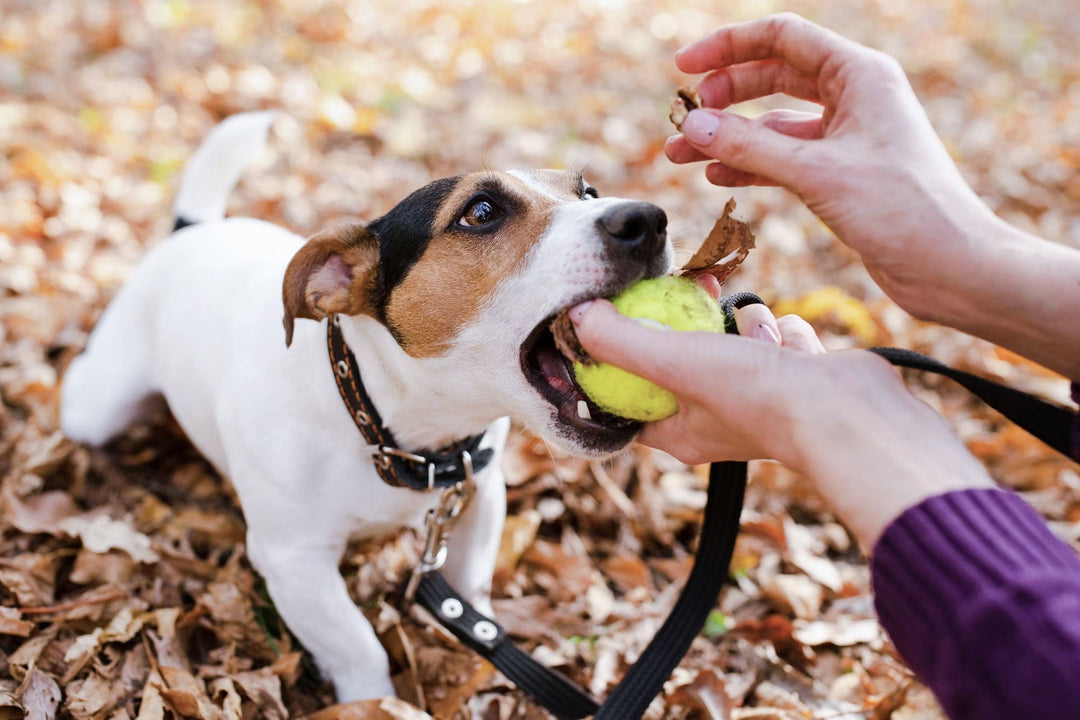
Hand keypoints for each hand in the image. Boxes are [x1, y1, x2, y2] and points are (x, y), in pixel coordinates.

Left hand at [570, 298, 993, 547]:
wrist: (850, 411)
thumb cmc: (758, 398)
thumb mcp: (674, 363)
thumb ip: (622, 340)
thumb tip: (578, 317)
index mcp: (680, 431)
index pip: (632, 396)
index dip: (621, 358)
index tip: (620, 318)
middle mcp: (717, 418)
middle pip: (683, 356)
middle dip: (689, 321)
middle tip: (688, 286)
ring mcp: (760, 398)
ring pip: (733, 338)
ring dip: (745, 325)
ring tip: (755, 333)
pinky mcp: (796, 378)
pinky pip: (776, 337)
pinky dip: (783, 332)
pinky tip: (793, 346)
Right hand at [665, 13, 1079, 380]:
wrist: (950, 267)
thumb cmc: (902, 210)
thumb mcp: (816, 173)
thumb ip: (749, 146)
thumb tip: (692, 125)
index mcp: (859, 74)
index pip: (782, 38)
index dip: (727, 47)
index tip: (683, 67)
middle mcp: (854, 96)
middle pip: (773, 76)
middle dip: (724, 95)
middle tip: (684, 118)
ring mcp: (847, 135)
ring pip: (774, 122)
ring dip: (729, 136)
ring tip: (682, 154)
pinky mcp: (841, 173)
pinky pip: (783, 157)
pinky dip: (750, 163)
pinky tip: (717, 175)